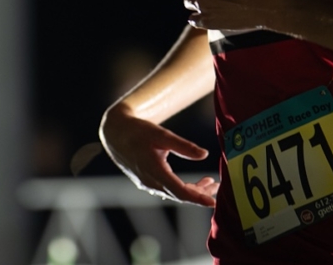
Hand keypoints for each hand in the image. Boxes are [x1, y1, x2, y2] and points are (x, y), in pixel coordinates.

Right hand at [99, 106, 217, 205]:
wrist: (115, 133)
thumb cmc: (138, 131)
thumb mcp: (162, 134)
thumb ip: (184, 146)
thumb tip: (204, 155)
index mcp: (155, 171)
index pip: (181, 192)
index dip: (199, 198)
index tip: (214, 202)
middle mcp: (151, 181)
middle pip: (180, 195)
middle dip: (200, 194)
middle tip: (217, 188)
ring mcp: (148, 182)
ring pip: (174, 193)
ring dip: (193, 190)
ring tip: (210, 183)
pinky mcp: (146, 180)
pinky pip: (167, 189)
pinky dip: (182, 187)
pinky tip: (193, 182)